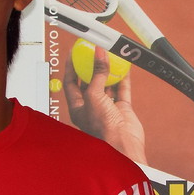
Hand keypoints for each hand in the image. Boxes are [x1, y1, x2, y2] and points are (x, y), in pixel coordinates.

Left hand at [64, 46, 146, 163]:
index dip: (71, 67)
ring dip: (107, 71)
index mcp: (77, 107)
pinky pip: (122, 89)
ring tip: (108, 56)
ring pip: (106, 85)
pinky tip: (123, 67)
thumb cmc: (102, 127)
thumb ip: (97, 73)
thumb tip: (99, 54)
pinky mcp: (122, 109)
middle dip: (90, 67)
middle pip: (88, 82)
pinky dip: (123, 78)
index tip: (74, 52)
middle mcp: (91, 107)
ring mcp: (107, 108)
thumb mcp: (94, 95)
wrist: (122, 142)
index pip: (70, 83)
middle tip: (92, 52)